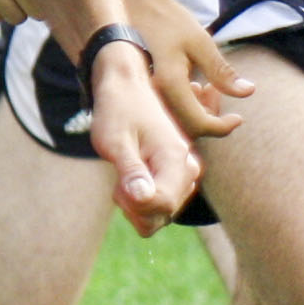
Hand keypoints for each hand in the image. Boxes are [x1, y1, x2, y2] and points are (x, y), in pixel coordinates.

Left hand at [83, 45, 201, 236]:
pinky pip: (161, 207)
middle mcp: (187, 168)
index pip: (163, 204)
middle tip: (119, 180)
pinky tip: (130, 180)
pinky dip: (141, 202)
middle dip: (135, 206)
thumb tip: (143, 198)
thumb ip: (131, 170)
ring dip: (137, 204)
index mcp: (175, 158)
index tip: (117, 187)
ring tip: (124, 176)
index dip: (135, 204)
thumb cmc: (118, 112)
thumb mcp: (116, 141)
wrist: (127, 89)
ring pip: (162, 214)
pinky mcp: (176, 178)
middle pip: (164, 214)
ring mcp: (184, 174)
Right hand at [123, 0, 253, 140]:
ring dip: (198, 110)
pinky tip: (192, 84)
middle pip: (187, 128)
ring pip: (176, 122)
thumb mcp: (201, 42)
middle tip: (217, 90)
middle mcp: (152, 95)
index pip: (198, 123)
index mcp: (168, 84)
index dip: (222, 127)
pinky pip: (166, 111)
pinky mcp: (143, 92)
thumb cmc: (168, 19)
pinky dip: (186, 104)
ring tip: (208, 85)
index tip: (238, 118)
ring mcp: (145, 95)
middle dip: (210, 116)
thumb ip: (222, 71)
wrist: (135, 4)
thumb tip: (248, 92)